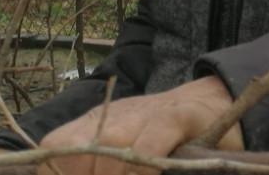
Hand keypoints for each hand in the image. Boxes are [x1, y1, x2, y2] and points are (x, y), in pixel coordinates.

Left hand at [38, 77, 242, 174]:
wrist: (215, 101)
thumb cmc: (167, 137)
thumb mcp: (127, 149)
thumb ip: (102, 162)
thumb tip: (68, 173)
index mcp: (99, 123)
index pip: (54, 147)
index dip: (57, 172)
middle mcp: (116, 116)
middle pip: (75, 149)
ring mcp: (147, 113)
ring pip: (109, 146)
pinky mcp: (178, 116)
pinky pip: (149, 146)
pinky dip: (143, 169)